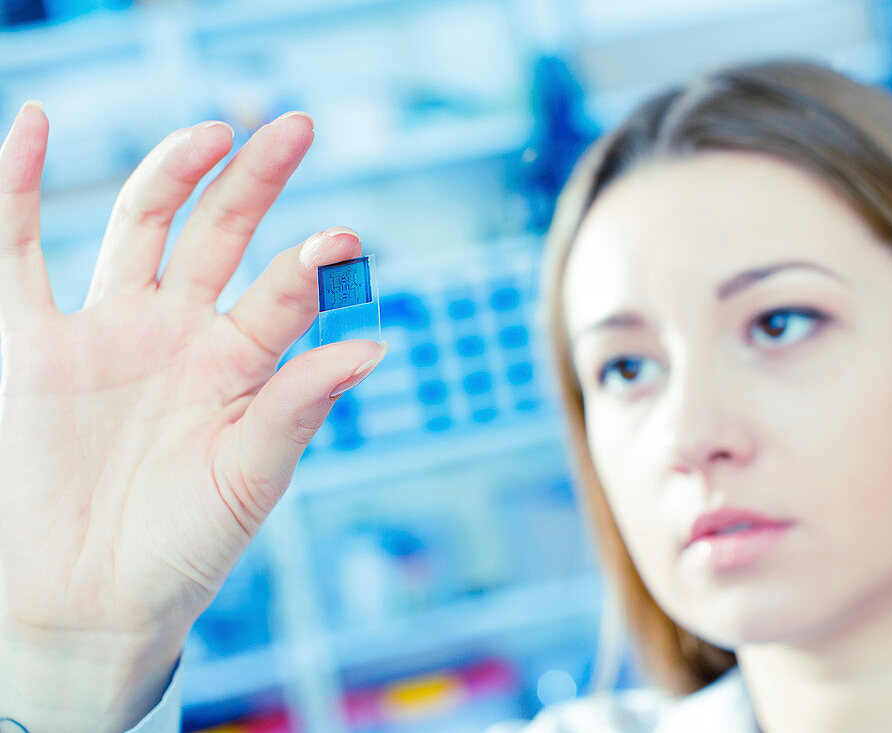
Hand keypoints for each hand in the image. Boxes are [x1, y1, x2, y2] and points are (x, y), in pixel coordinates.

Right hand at [0, 102, 385, 729]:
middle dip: (256, 182)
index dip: (314, 265)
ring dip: (173, 172)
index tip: (346, 239)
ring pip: (141, 225)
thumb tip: (373, 344)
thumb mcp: (251, 477)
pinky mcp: (34, 343)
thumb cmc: (183, 548)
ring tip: (217, 131)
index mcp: (241, 366)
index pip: (284, 293)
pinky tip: (29, 123)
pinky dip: (15, 186)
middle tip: (297, 127)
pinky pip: (17, 250)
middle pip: (222, 235)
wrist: (90, 603)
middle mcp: (182, 334)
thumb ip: (299, 406)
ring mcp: (110, 330)